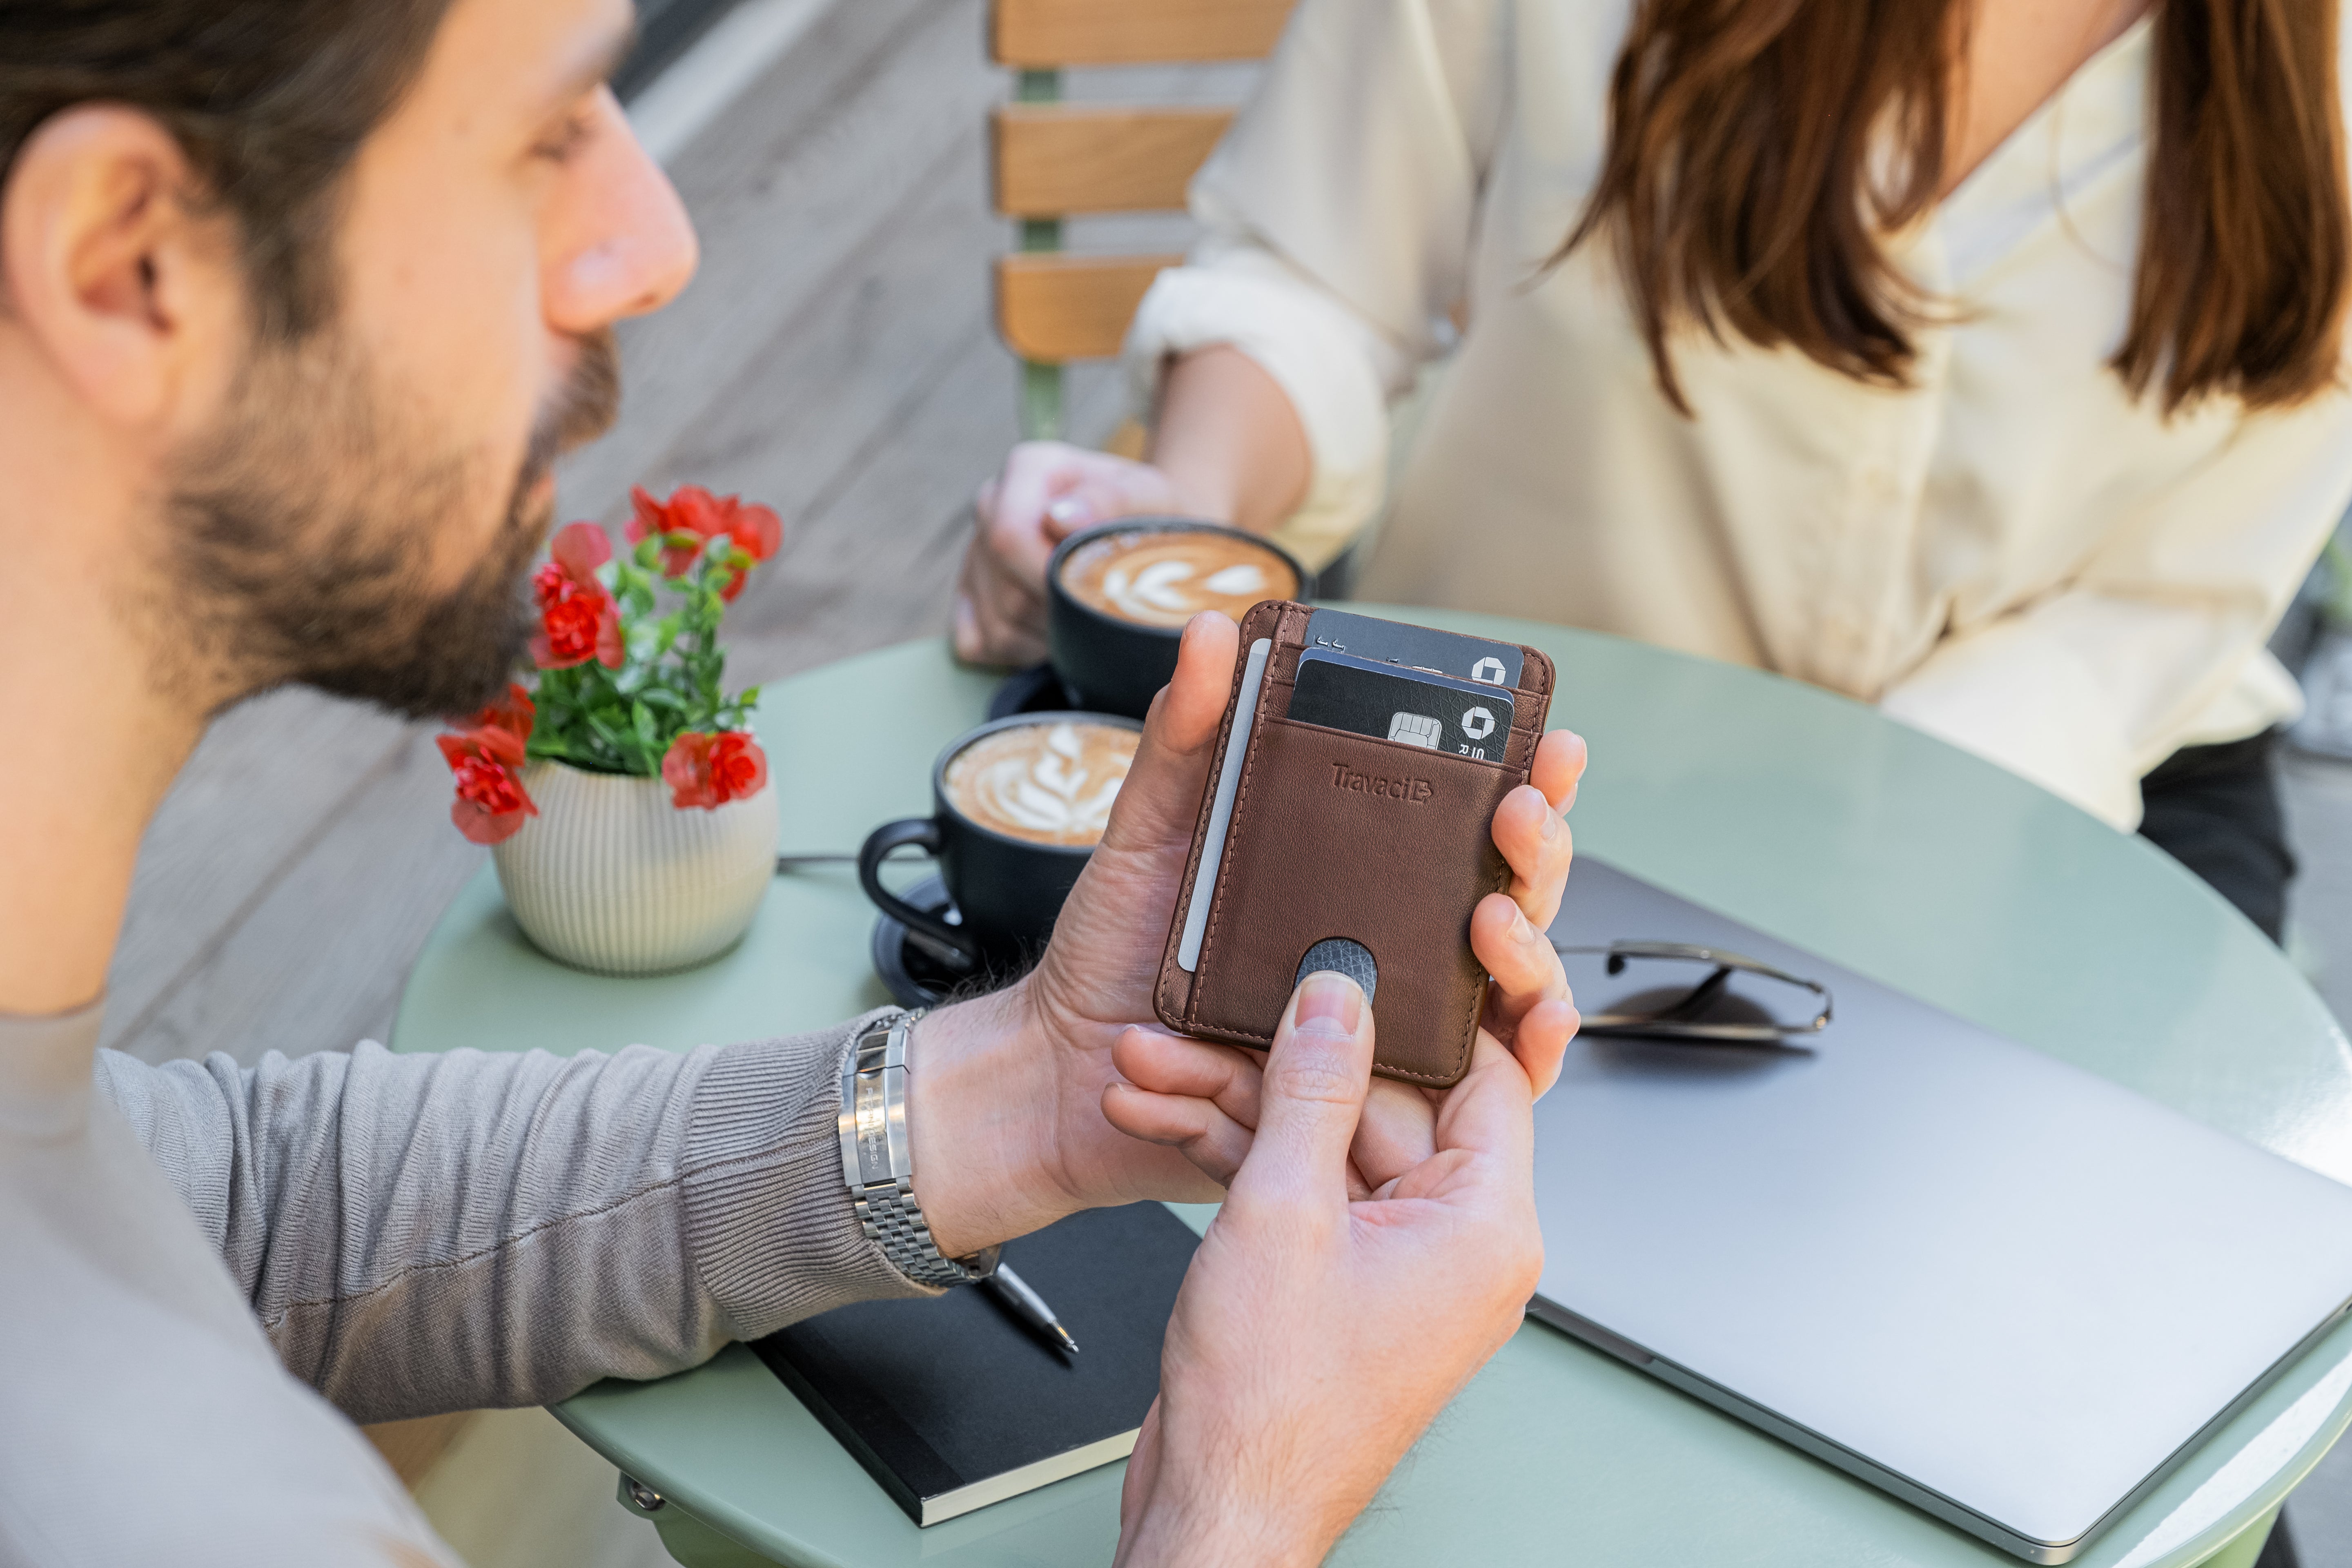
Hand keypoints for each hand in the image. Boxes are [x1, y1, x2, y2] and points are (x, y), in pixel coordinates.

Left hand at [905, 612, 1584, 1255]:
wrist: (1059, 1073)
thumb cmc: (1107, 959)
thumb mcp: (1148, 833)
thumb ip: (1186, 740)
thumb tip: (1212, 636)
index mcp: (1349, 885)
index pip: (1462, 832)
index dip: (1522, 791)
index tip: (1548, 747)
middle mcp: (1381, 957)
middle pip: (1509, 908)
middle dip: (1539, 859)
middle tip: (1521, 821)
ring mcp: (1385, 1036)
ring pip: (1509, 1003)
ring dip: (1530, 961)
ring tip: (1494, 923)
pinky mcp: (1370, 1111)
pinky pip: (1470, 1104)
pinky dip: (1522, 1063)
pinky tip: (1526, 1033)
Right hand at [951, 441, 1189, 666]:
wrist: (1147, 529)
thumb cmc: (1150, 514)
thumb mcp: (1149, 495)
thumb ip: (1111, 500)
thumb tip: (1059, 519)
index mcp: (1028, 470)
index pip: (1010, 538)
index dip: (1049, 582)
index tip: (1098, 597)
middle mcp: (991, 503)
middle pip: (1007, 589)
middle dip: (1058, 617)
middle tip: (1102, 616)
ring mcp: (974, 550)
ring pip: (995, 623)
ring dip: (1045, 639)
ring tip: (1084, 623)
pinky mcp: (968, 593)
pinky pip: (977, 642)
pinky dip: (1018, 652)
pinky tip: (1051, 635)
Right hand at [1113, 971, 1545, 1566]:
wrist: (1218, 1508)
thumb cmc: (1271, 1410)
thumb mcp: (1284, 1211)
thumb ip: (1313, 1090)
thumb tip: (1336, 1001)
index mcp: (1483, 1229)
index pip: (1482, 1078)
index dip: (1419, 1013)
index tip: (1370, 961)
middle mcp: (1451, 1244)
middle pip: (1379, 1104)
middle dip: (1279, 1062)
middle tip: (1202, 1024)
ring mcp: (1390, 1261)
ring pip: (1323, 1140)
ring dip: (1234, 1103)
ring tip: (1150, 1068)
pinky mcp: (1334, 1276)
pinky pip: (1300, 1185)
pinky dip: (1234, 1154)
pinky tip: (1164, 1118)